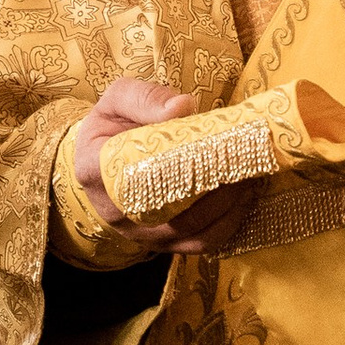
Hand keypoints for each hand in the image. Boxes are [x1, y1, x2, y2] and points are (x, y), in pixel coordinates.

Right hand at [74, 75, 252, 253]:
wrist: (101, 158)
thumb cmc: (111, 125)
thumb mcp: (118, 99)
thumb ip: (146, 99)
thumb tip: (182, 106)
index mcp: (96, 171)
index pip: (136, 174)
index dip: (179, 164)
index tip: (212, 145)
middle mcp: (115, 212)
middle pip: (173, 209)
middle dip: (217, 187)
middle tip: (245, 161)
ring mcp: (138, 234)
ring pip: (191, 231)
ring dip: (227, 208)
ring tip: (249, 178)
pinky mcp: (159, 245)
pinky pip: (199, 244)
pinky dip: (227, 225)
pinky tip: (241, 200)